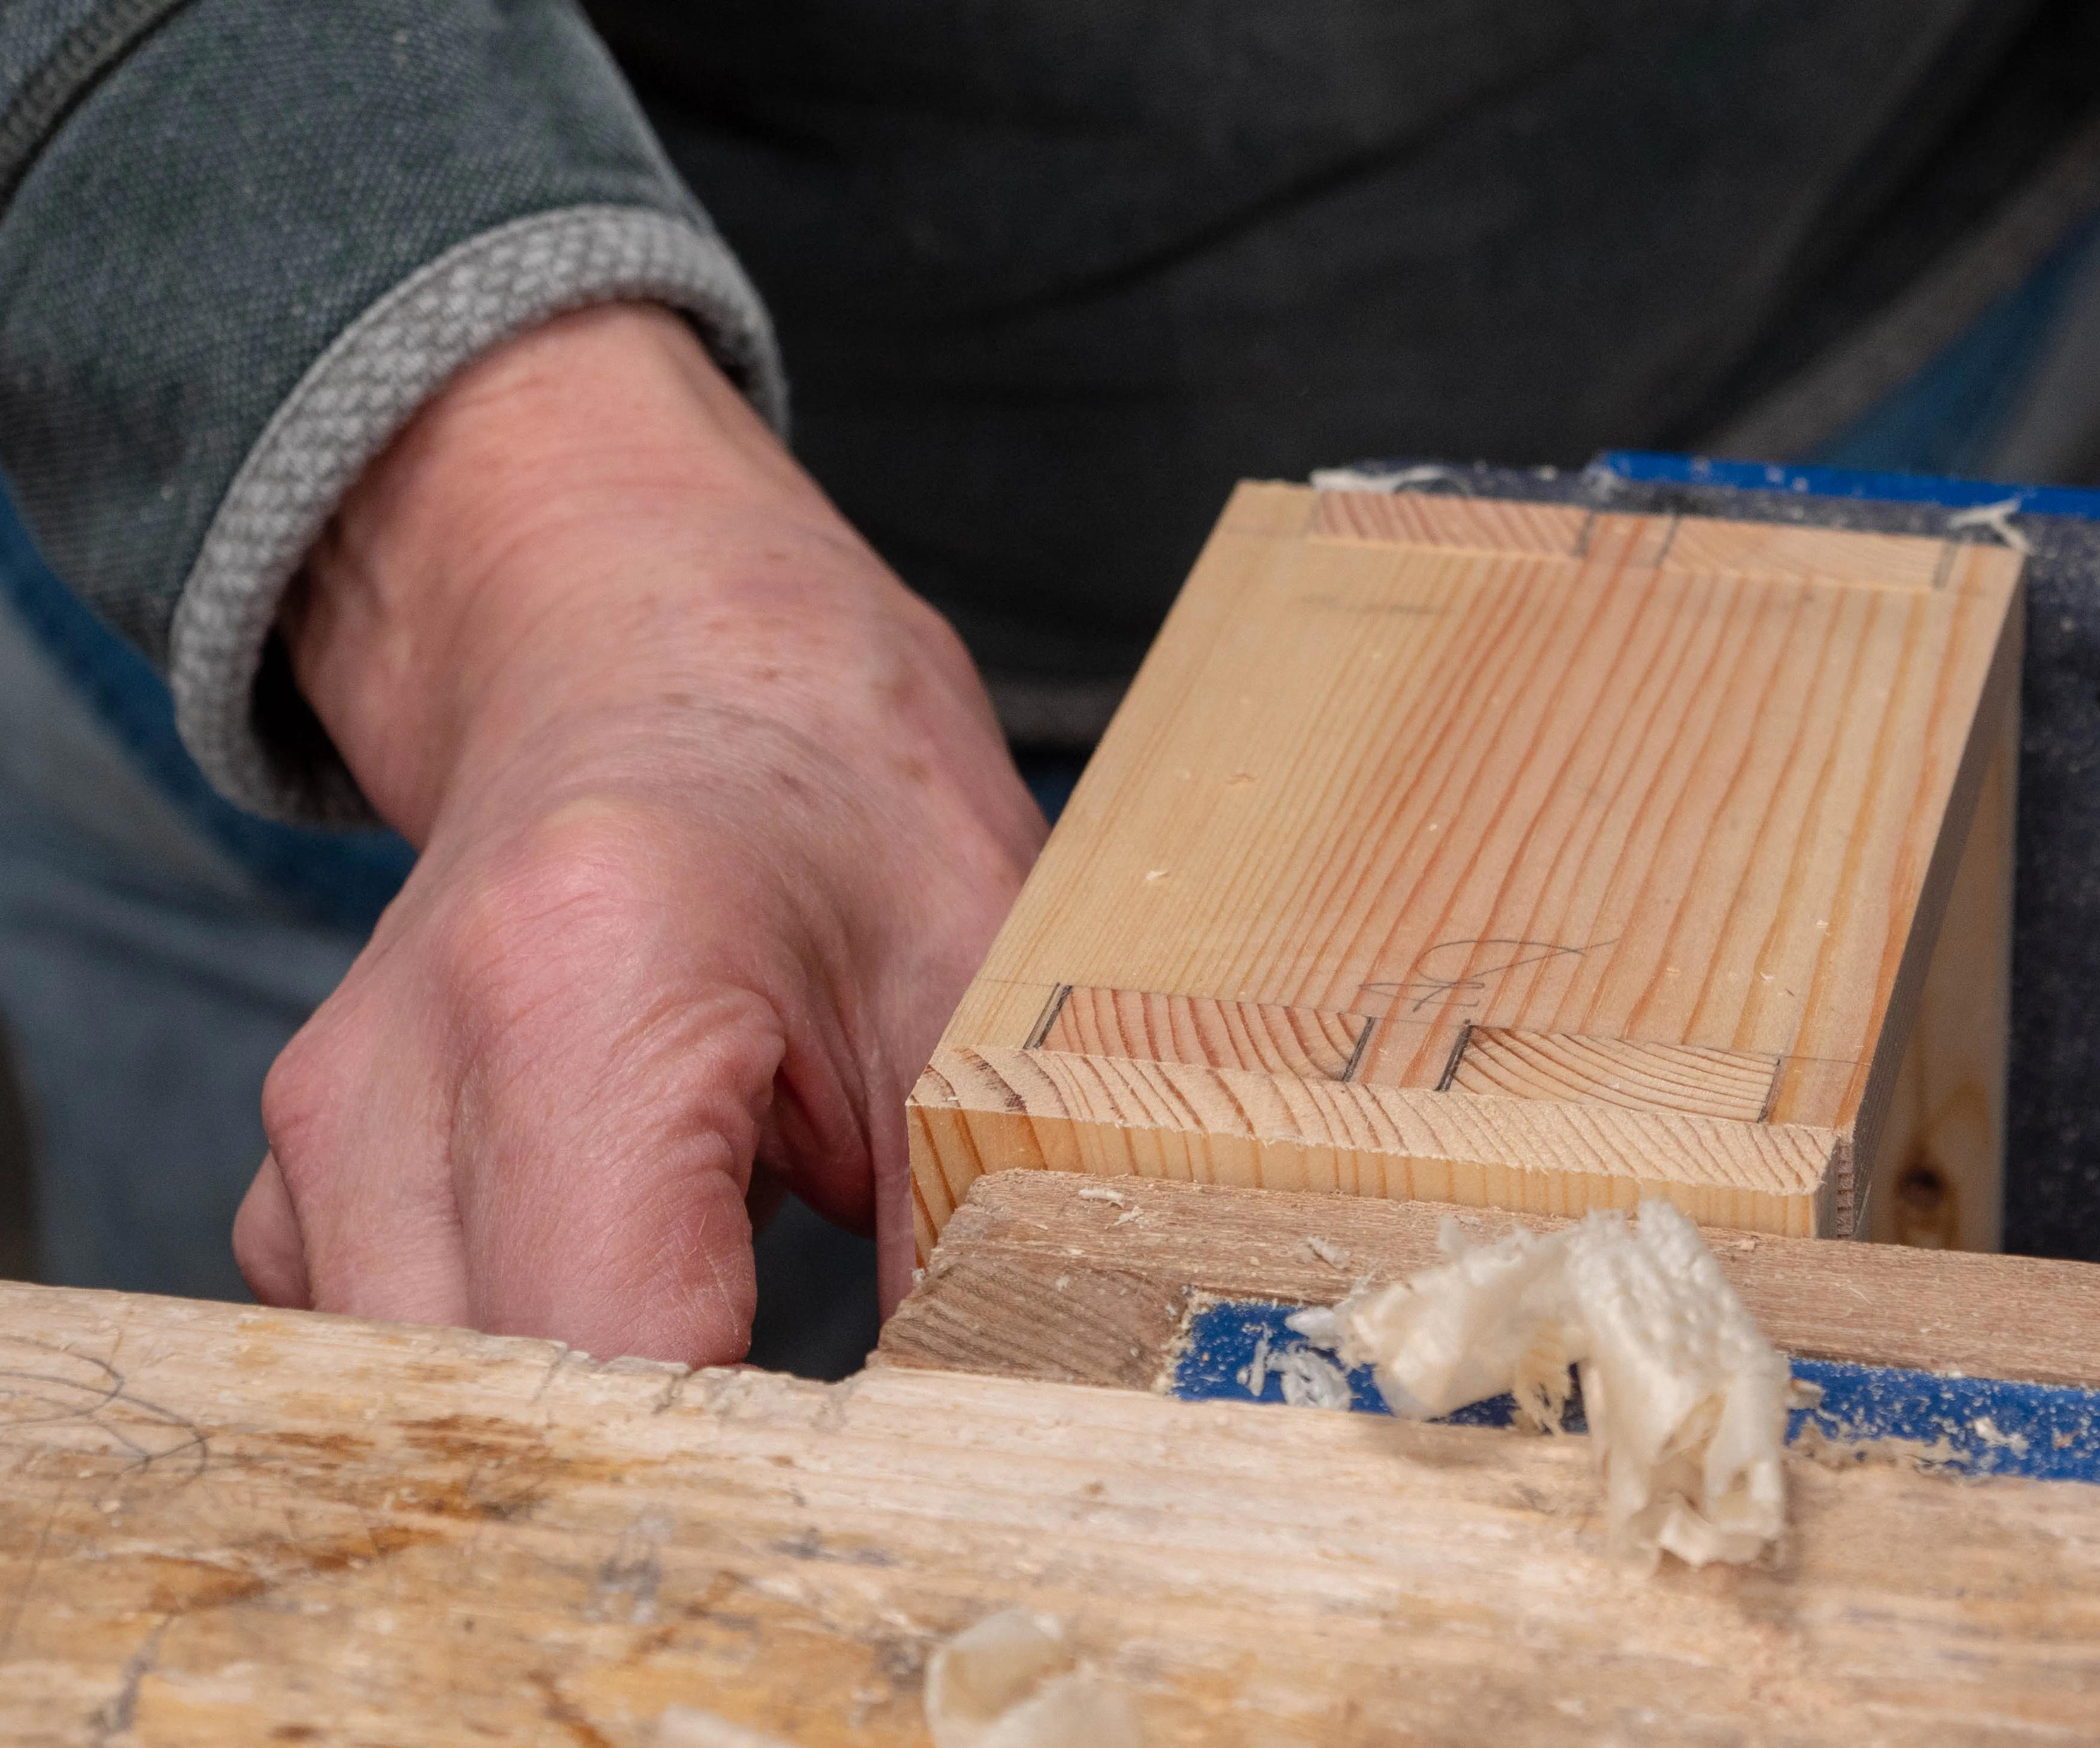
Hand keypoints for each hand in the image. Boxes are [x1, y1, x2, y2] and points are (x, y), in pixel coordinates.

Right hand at [232, 303, 1043, 1362]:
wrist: (654, 641)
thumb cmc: (833, 782)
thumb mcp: (974, 976)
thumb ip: (971, 1211)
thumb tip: (981, 1423)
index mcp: (585, 981)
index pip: (616, 1346)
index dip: (744, 1457)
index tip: (860, 1463)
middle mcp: (406, 1060)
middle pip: (492, 1403)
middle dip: (655, 1467)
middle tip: (812, 1451)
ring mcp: (332, 1118)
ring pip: (425, 1400)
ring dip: (583, 1421)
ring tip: (738, 1364)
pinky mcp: (316, 1167)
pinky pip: (392, 1348)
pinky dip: (519, 1368)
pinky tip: (645, 1301)